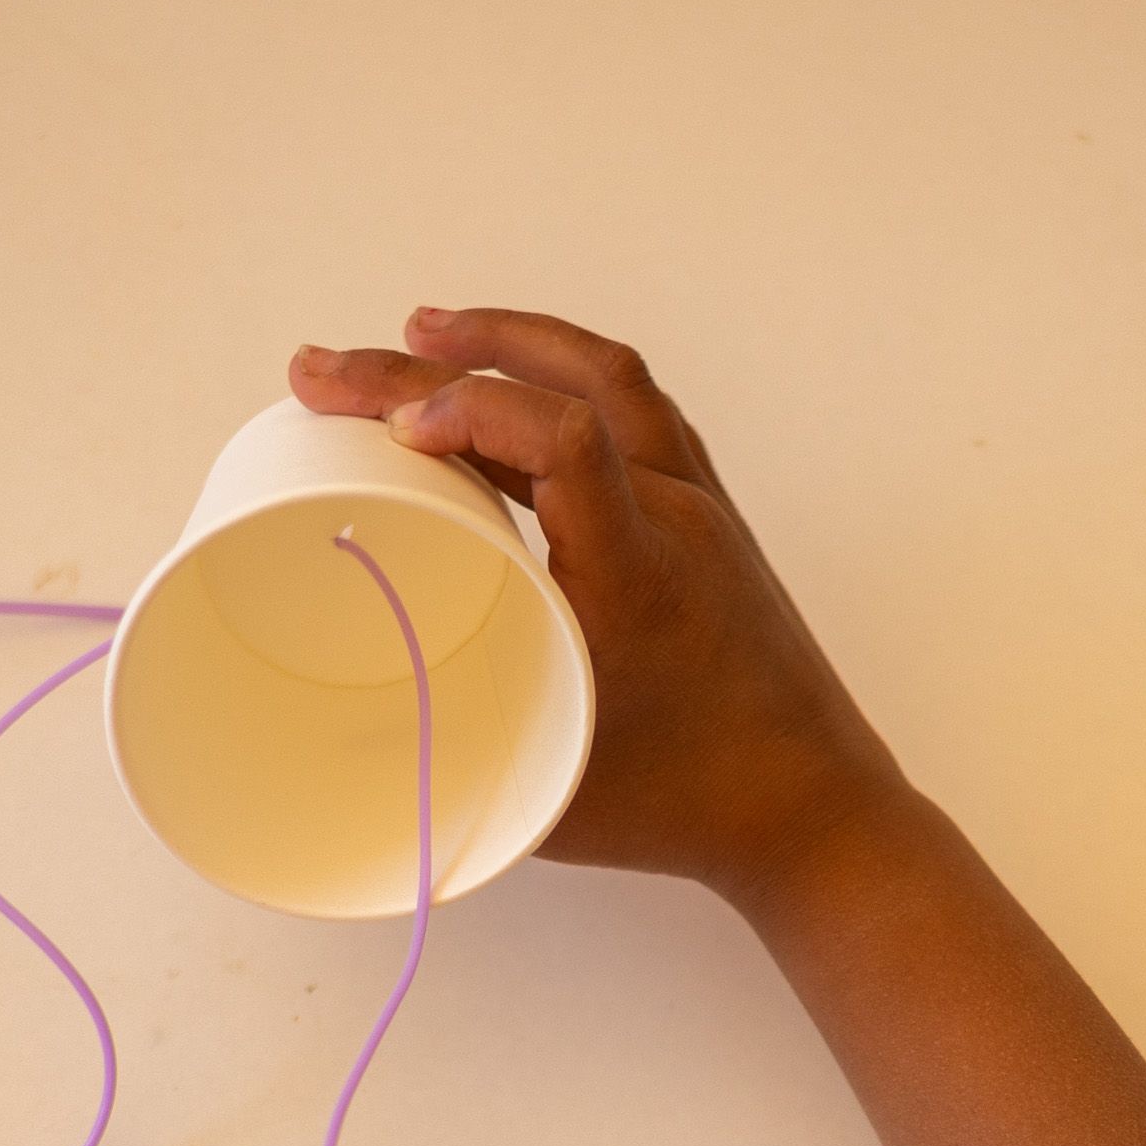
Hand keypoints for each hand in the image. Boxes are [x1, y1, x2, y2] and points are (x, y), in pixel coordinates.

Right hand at [289, 307, 909, 902]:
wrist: (816, 811)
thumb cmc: (692, 808)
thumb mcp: (553, 788)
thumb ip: (456, 754)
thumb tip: (349, 728)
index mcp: (639, 574)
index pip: (562, 438)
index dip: (469, 409)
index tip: (394, 432)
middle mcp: (676, 519)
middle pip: (567, 386)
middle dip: (434, 363)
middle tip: (329, 372)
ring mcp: (701, 509)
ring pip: (610, 378)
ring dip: (509, 343)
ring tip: (421, 334)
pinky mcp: (710, 519)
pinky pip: (635, 411)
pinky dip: (563, 379)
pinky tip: (513, 386)